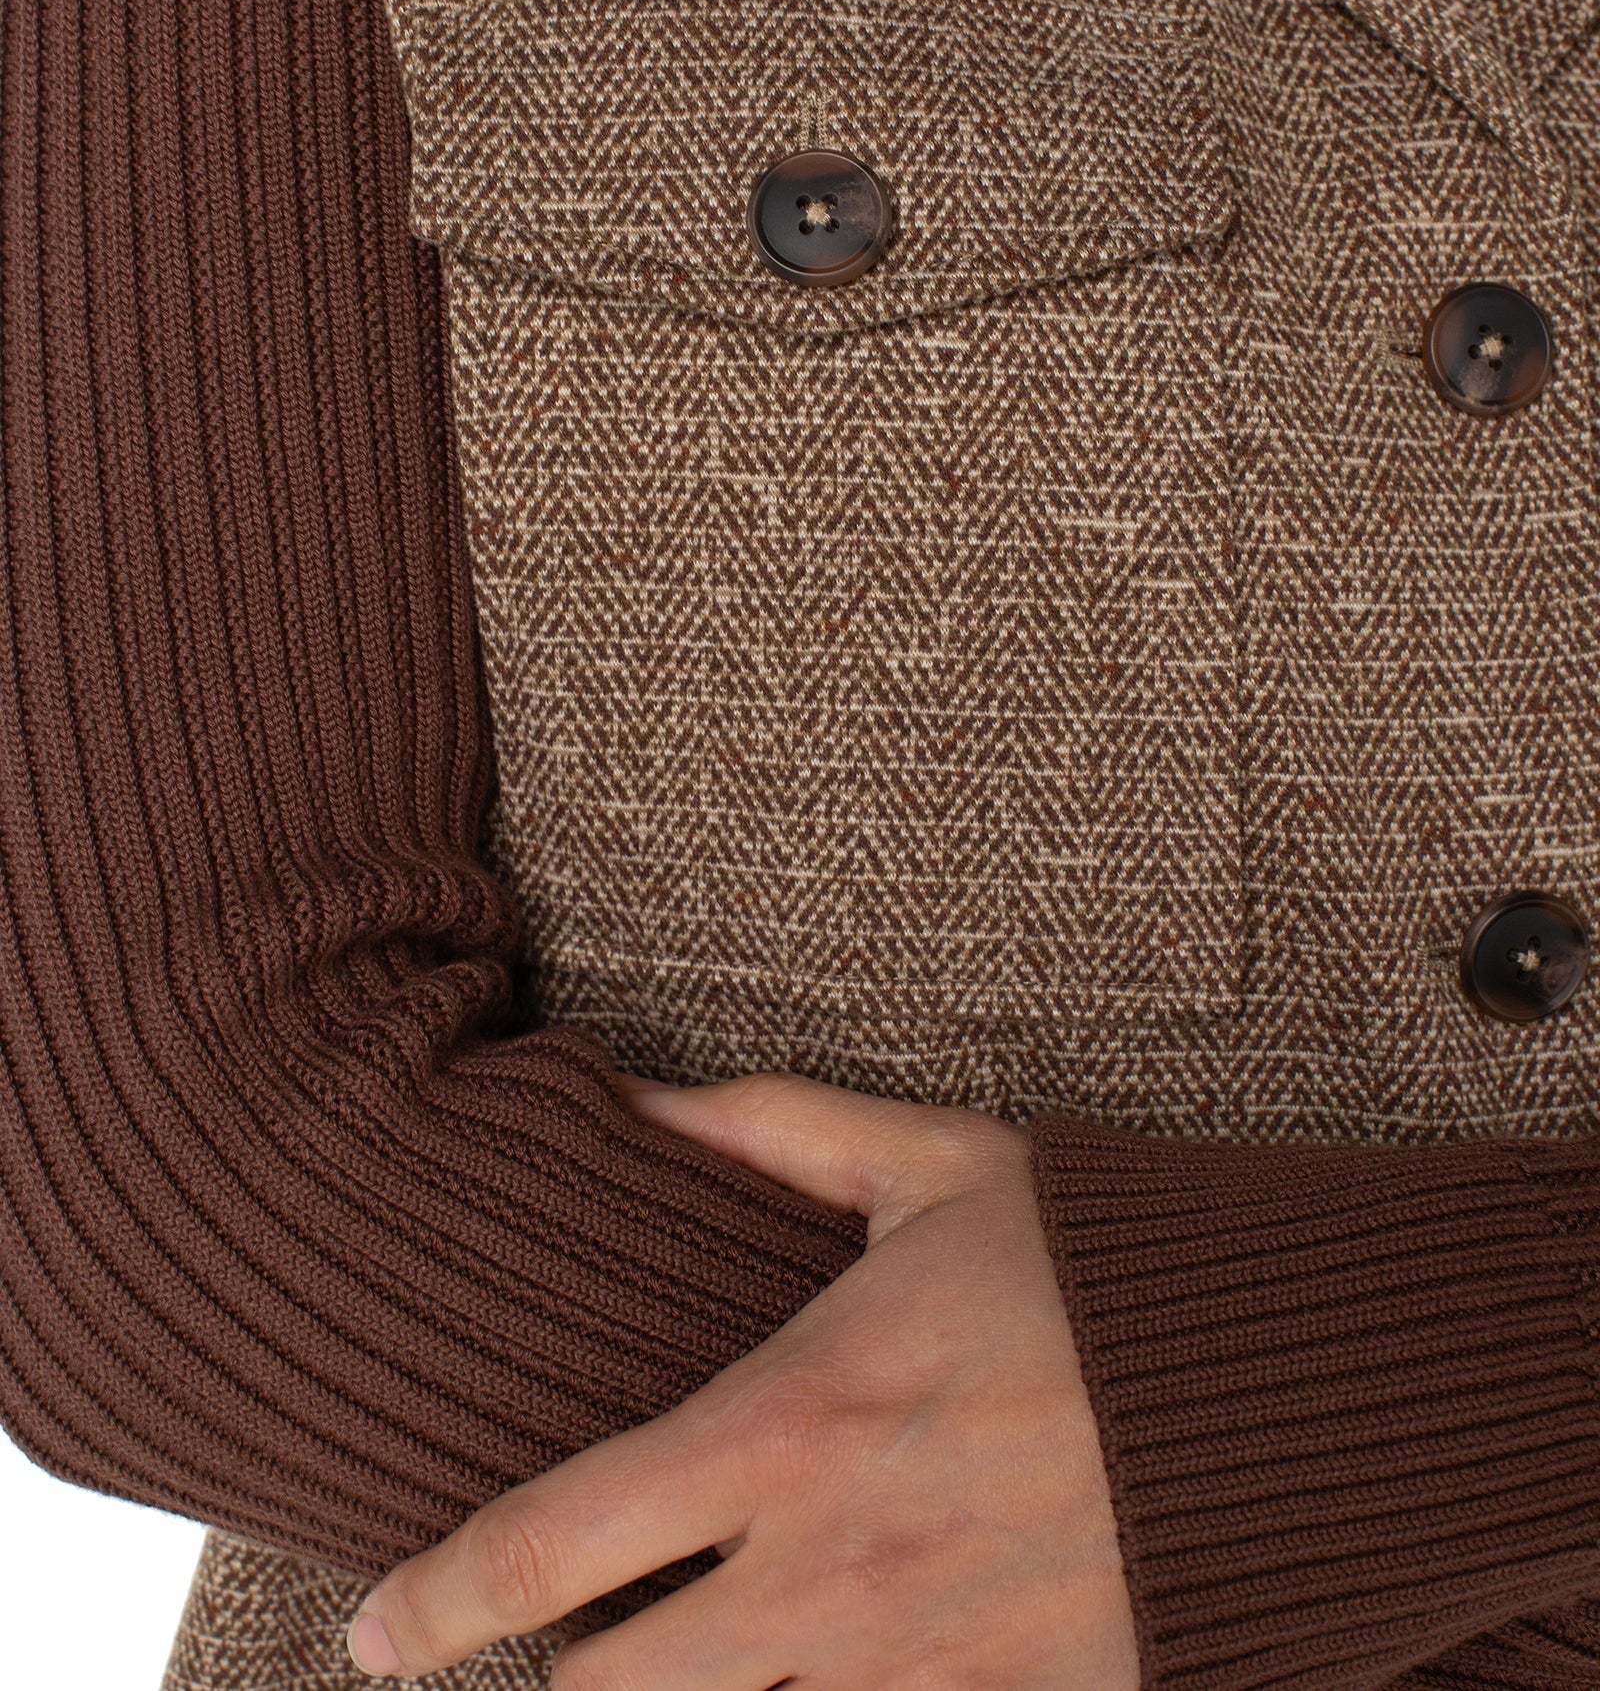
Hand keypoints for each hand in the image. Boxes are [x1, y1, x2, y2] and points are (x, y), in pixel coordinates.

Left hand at [345, 1073, 1139, 1687]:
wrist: (1314, 1388)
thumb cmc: (1115, 1259)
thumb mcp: (937, 1164)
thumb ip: (769, 1130)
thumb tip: (632, 1096)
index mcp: (791, 1425)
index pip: (557, 1546)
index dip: (435, 1602)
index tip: (371, 1632)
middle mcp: (833, 1576)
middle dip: (571, 1670)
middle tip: (579, 1619)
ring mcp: (924, 1671)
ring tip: (702, 1642)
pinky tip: (836, 1663)